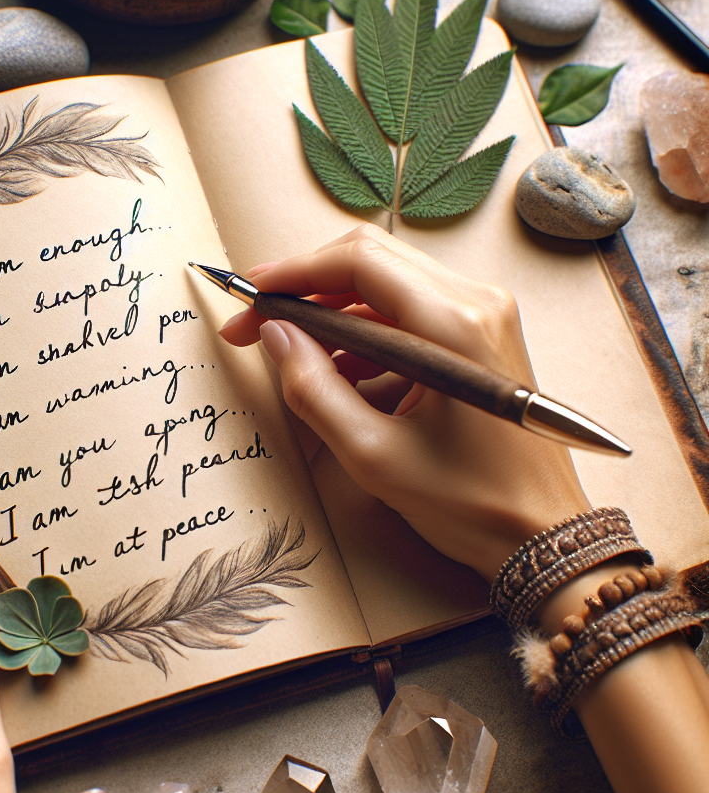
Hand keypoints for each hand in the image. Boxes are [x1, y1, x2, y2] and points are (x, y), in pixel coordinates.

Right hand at [219, 223, 589, 579]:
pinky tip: (337, 369)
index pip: (359, 263)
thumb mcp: (373, 455)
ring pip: (388, 284)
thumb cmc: (470, 502)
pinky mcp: (482, 334)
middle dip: (307, 287)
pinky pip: (411, 312)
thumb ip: (314, 390)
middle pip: (372, 260)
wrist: (543, 531)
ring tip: (291, 353)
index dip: (294, 273)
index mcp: (454, 326)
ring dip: (333, 310)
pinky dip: (365, 331)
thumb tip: (274, 336)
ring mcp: (485, 315)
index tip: (249, 293)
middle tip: (258, 323)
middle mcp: (476, 303)